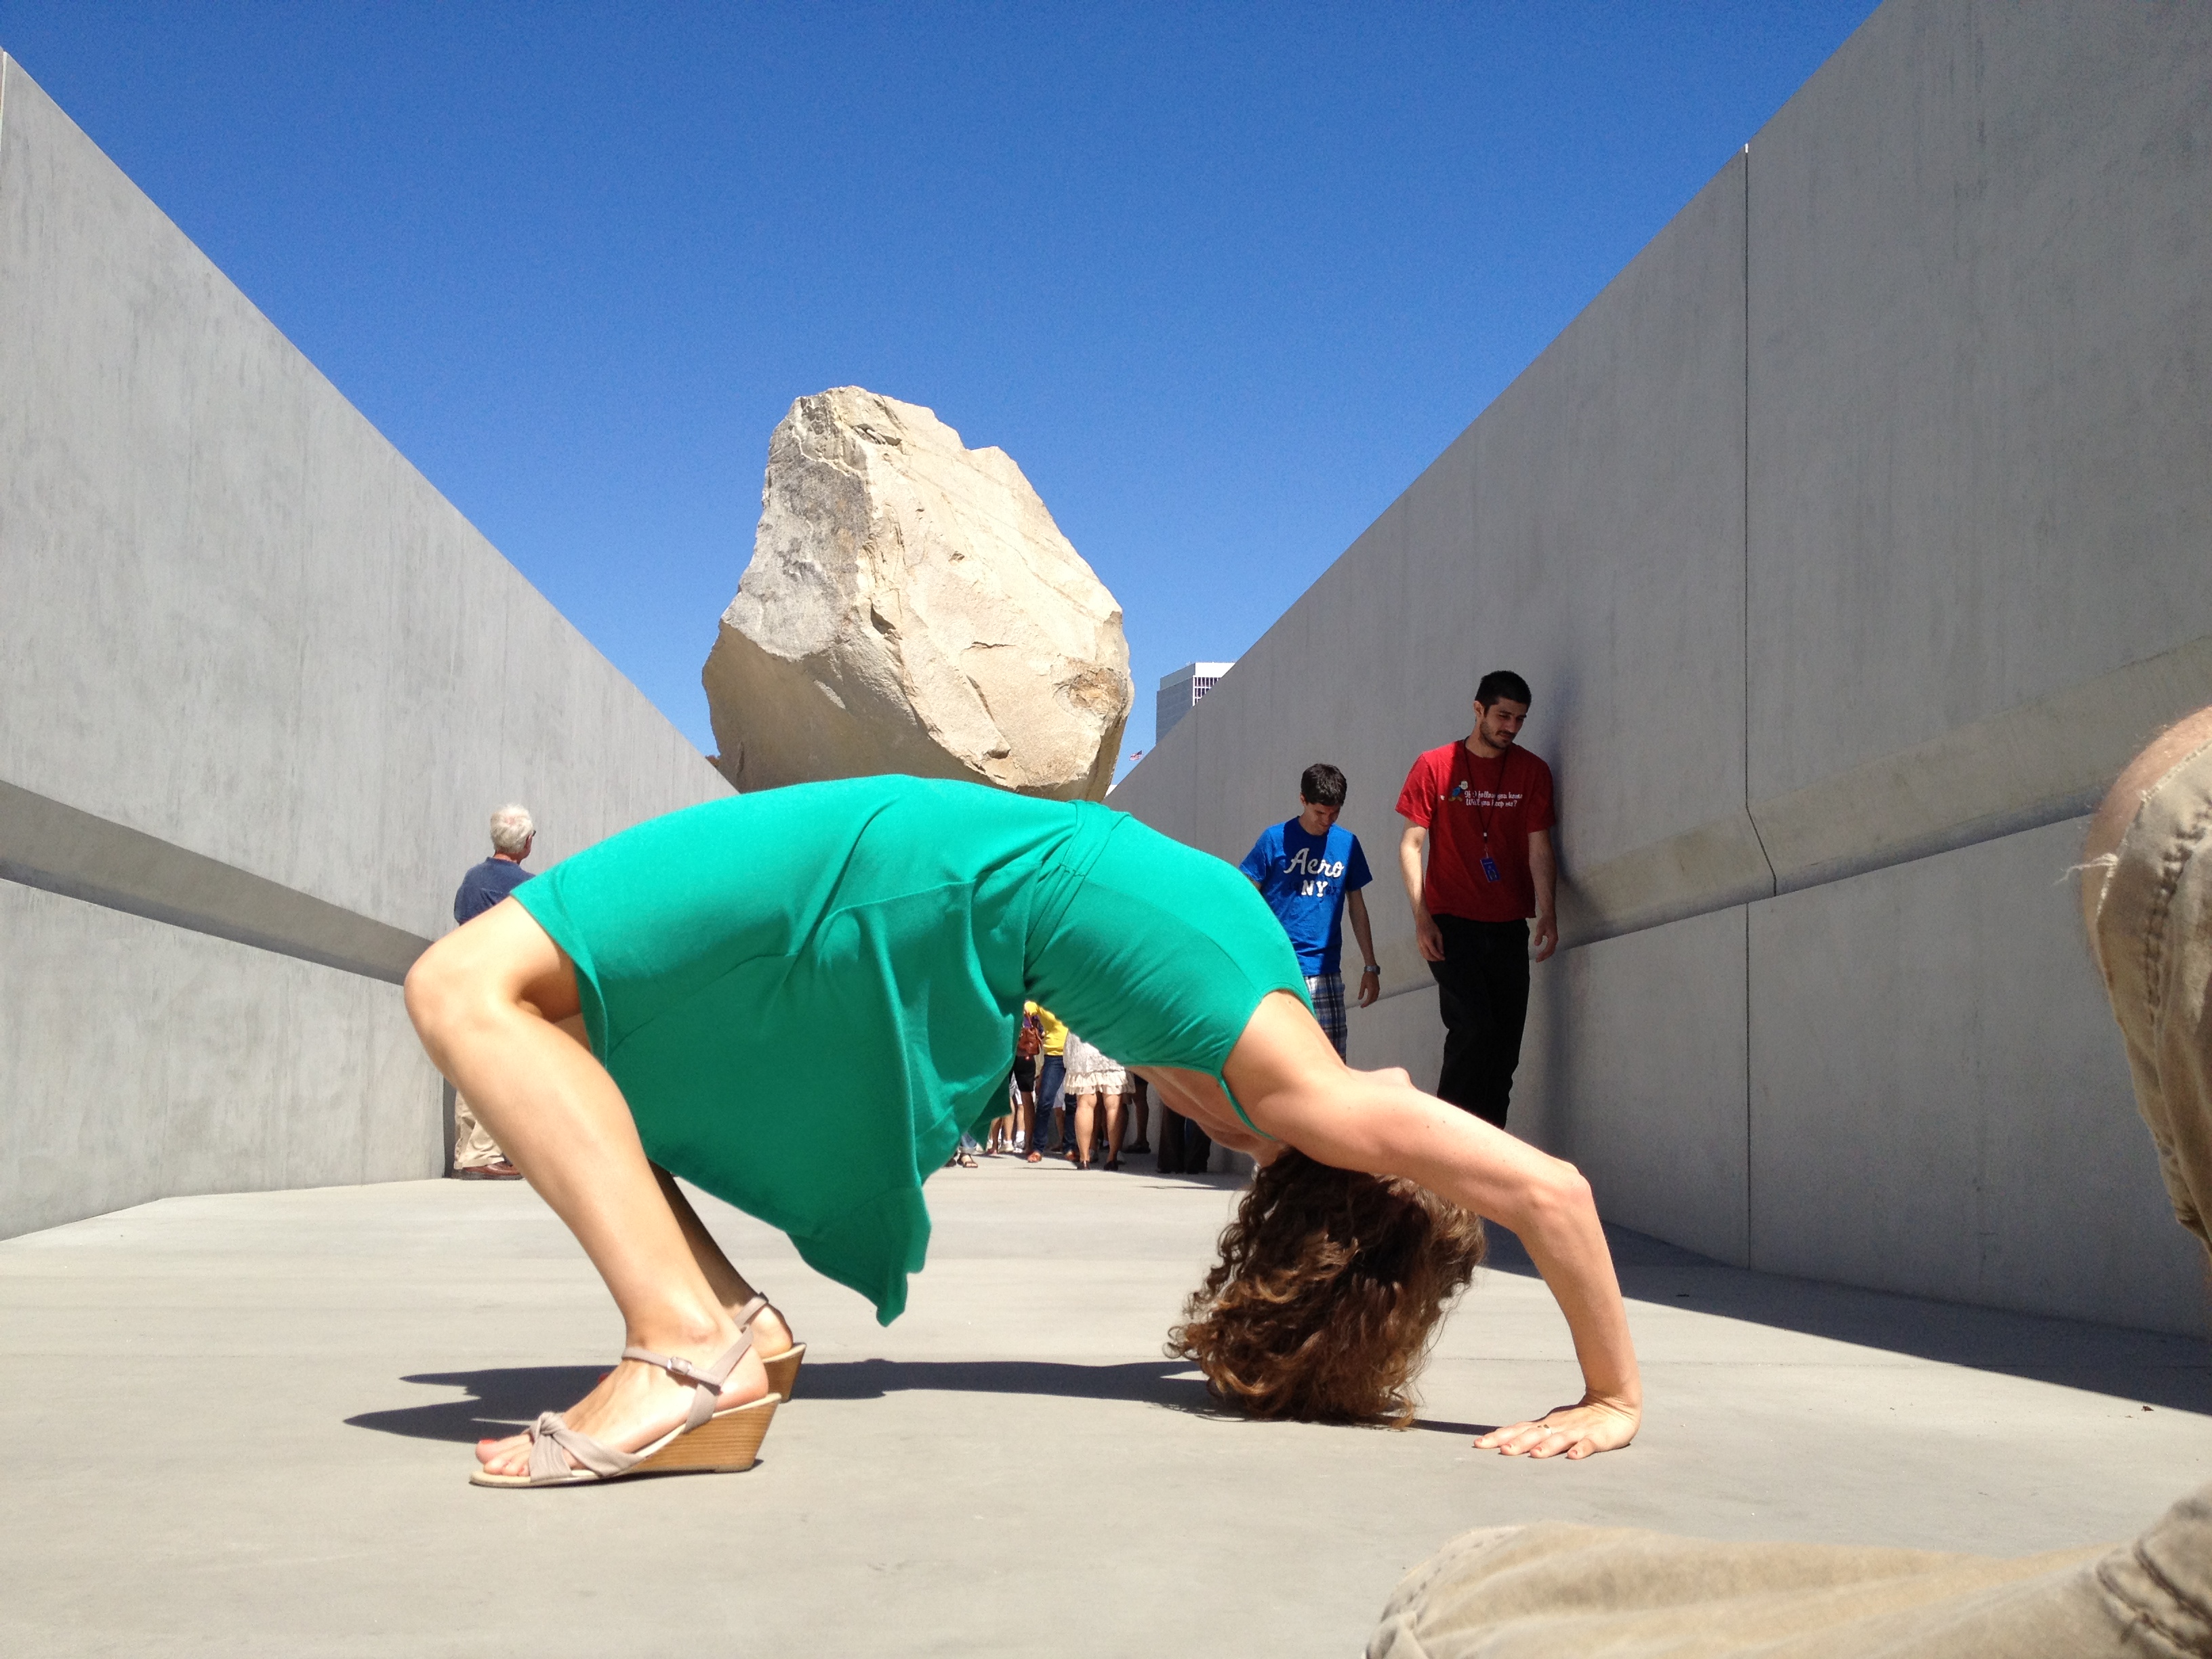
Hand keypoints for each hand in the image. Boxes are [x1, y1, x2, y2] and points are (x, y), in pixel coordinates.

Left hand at [1356, 968, 1380, 1008]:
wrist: (1372, 971)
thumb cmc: (1366, 977)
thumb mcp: (1362, 984)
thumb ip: (1361, 992)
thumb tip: (1359, 999)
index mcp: (1371, 990)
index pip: (1369, 999)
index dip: (1365, 1004)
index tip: (1361, 1006)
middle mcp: (1376, 990)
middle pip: (1372, 1000)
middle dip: (1368, 1003)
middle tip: (1363, 1005)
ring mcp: (1378, 989)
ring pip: (1375, 998)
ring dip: (1371, 1001)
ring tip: (1366, 1003)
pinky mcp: (1378, 988)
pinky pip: (1376, 995)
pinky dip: (1373, 998)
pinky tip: (1370, 998)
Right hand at [1415, 913, 1444, 961]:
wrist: (1422, 921)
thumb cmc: (1431, 926)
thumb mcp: (1438, 934)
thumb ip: (1440, 944)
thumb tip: (1441, 953)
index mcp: (1428, 941)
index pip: (1434, 952)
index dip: (1439, 956)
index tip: (1443, 958)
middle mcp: (1422, 944)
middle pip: (1428, 956)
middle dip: (1434, 959)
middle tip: (1440, 959)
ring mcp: (1418, 944)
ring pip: (1423, 955)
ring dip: (1430, 958)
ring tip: (1436, 958)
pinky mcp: (1417, 944)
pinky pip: (1421, 952)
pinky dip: (1426, 955)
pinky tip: (1430, 954)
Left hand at [1473, 1396, 1637, 1459]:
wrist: (1614, 1403)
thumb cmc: (1577, 1419)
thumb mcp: (1551, 1425)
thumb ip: (1530, 1434)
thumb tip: (1501, 1444)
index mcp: (1545, 1425)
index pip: (1517, 1430)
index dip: (1499, 1437)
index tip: (1478, 1444)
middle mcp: (1557, 1427)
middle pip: (1534, 1434)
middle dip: (1518, 1443)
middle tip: (1501, 1451)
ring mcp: (1578, 1431)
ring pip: (1560, 1439)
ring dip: (1547, 1446)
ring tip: (1535, 1455)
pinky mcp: (1598, 1437)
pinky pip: (1589, 1444)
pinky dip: (1581, 1449)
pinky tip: (1573, 1456)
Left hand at [1529, 911, 1557, 962]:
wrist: (1549, 916)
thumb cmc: (1545, 921)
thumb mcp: (1540, 928)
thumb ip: (1538, 936)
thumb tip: (1536, 944)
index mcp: (1553, 938)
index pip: (1548, 949)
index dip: (1543, 955)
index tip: (1538, 959)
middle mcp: (1555, 940)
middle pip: (1551, 951)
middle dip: (1545, 957)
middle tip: (1538, 960)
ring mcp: (1554, 940)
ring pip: (1551, 950)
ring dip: (1546, 955)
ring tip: (1539, 958)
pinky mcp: (1552, 939)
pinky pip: (1551, 948)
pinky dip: (1547, 952)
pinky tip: (1543, 953)